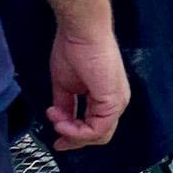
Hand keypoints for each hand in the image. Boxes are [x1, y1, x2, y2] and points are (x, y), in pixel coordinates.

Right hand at [47, 26, 129, 150]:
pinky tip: (62, 122)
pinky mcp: (113, 101)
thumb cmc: (74, 50)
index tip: (56, 136)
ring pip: (99, 135)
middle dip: (74, 139)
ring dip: (73, 134)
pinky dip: (77, 131)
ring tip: (56, 122)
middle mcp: (115, 102)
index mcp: (106, 97)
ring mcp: (116, 102)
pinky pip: (97, 129)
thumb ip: (65, 105)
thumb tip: (59, 119)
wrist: (81, 32)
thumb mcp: (65, 85)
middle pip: (99, 135)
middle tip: (56, 140)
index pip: (95, 126)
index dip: (75, 135)